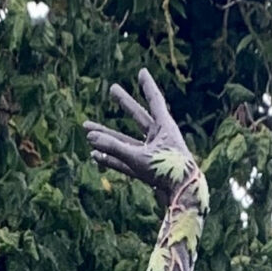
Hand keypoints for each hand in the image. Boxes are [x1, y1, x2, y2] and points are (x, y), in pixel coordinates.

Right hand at [85, 69, 197, 196]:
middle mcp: (159, 139)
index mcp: (165, 128)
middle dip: (124, 104)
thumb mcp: (138, 158)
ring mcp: (153, 155)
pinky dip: (111, 159)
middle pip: (139, 117)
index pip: (155, 100)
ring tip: (87, 129)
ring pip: (126, 142)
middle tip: (112, 89)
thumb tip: (90, 139)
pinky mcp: (148, 172)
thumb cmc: (167, 174)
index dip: (147, 86)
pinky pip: (125, 163)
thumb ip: (114, 148)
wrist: (184, 198)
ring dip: (107, 137)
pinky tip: (95, 156)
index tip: (141, 72)